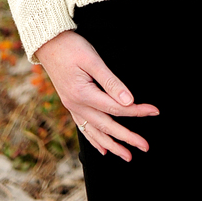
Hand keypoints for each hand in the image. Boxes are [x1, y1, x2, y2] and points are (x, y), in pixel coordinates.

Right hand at [36, 30, 158, 159]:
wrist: (47, 44)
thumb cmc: (71, 47)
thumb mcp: (92, 60)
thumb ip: (110, 81)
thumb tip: (128, 100)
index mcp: (83, 95)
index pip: (116, 108)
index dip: (137, 111)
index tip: (154, 111)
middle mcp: (76, 106)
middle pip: (107, 126)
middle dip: (127, 137)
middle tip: (145, 147)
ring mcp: (72, 107)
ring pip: (95, 132)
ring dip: (112, 145)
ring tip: (127, 156)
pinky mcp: (71, 104)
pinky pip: (84, 128)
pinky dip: (95, 140)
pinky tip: (103, 149)